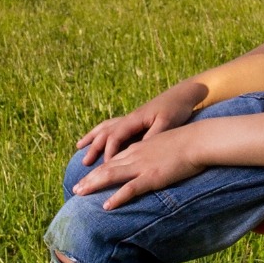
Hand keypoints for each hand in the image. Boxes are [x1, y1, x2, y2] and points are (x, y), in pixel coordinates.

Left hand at [73, 127, 204, 209]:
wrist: (198, 140)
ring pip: (111, 176)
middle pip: (106, 168)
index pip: (114, 160)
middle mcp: (136, 156)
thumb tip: (152, 162)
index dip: (99, 169)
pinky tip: (106, 205)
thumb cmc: (187, 142)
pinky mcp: (152, 177)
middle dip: (89, 179)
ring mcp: (142, 166)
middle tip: (75, 189)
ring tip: (79, 194)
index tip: (87, 177)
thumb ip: (155, 153)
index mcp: (139, 148)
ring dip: (93, 185)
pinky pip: (130, 189)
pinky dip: (117, 197)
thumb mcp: (165, 145)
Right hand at [76, 83, 200, 165]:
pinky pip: (113, 127)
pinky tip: (100, 139)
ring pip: (106, 128)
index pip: (115, 137)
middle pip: (105, 133)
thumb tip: (138, 149)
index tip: (104, 167)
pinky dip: (103, 133)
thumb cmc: (176, 109)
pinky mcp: (136, 120)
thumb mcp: (167, 123)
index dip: (108, 152)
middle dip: (93, 148)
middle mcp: (129, 118)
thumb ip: (152, 135)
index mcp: (135, 119)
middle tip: (83, 163)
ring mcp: (131, 118)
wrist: (183, 94)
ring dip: (92, 138)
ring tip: (79, 147)